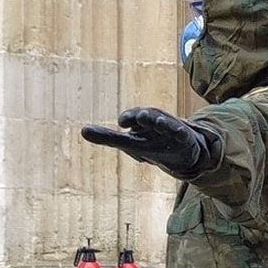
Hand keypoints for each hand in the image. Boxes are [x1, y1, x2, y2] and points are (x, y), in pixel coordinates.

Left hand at [82, 108, 211, 178]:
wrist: (182, 151)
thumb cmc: (152, 142)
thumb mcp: (129, 142)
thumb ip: (107, 137)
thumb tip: (82, 130)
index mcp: (140, 122)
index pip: (132, 118)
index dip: (128, 119)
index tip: (123, 124)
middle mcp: (155, 122)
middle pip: (148, 116)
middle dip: (144, 116)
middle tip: (141, 117)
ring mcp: (170, 129)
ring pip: (165, 123)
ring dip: (161, 122)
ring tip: (158, 122)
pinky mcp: (185, 138)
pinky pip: (182, 134)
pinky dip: (180, 132)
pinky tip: (180, 132)